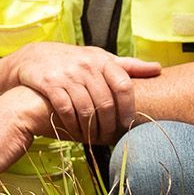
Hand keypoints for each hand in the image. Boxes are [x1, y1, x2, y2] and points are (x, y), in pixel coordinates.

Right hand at [12, 43, 160, 143]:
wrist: (35, 56)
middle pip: (105, 102)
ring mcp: (67, 75)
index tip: (128, 124)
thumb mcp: (100, 58)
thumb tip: (159, 68)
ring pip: (85, 109)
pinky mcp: (50, 84)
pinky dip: (72, 124)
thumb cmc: (75, 60)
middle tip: (109, 137)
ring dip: (91, 128)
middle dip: (109, 124)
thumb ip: (128, 66)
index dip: (128, 108)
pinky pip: (66, 109)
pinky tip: (75, 131)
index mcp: (102, 60)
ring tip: (93, 138)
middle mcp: (86, 66)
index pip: (123, 85)